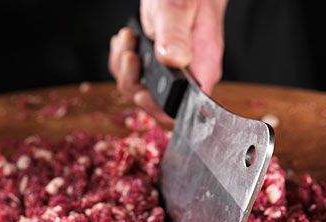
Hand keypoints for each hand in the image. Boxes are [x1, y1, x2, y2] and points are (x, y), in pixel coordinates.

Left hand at [109, 0, 227, 122]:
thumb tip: (173, 59)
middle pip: (154, 101)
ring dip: (124, 67)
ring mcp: (171, 69)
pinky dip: (122, 60)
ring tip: (128, 40)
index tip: (141, 92)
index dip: (157, 108)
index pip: (181, 107)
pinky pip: (133, 74)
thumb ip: (175, 34)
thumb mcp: (179, 8)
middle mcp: (187, 74)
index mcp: (202, 68)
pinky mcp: (157, 62)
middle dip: (133, 81)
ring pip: (139, 87)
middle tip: (130, 55)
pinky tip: (127, 41)